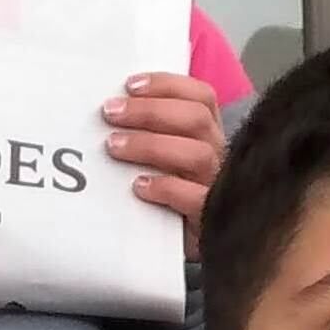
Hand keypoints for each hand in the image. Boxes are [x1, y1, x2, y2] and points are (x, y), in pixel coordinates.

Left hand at [102, 72, 226, 250]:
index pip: (201, 97)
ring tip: (114, 146)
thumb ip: (151, 134)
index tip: (130, 85)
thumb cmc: (176, 197)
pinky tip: (139, 186)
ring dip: (151, 145)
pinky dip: (165, 187)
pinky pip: (195, 197)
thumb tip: (110, 110)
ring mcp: (219, 186)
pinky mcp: (213, 218)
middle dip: (150, 111)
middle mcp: (220, 156)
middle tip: (111, 113)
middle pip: (196, 119)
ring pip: (196, 153)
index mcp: (210, 135)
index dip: (167, 85)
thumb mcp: (168, 160)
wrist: (199, 244)